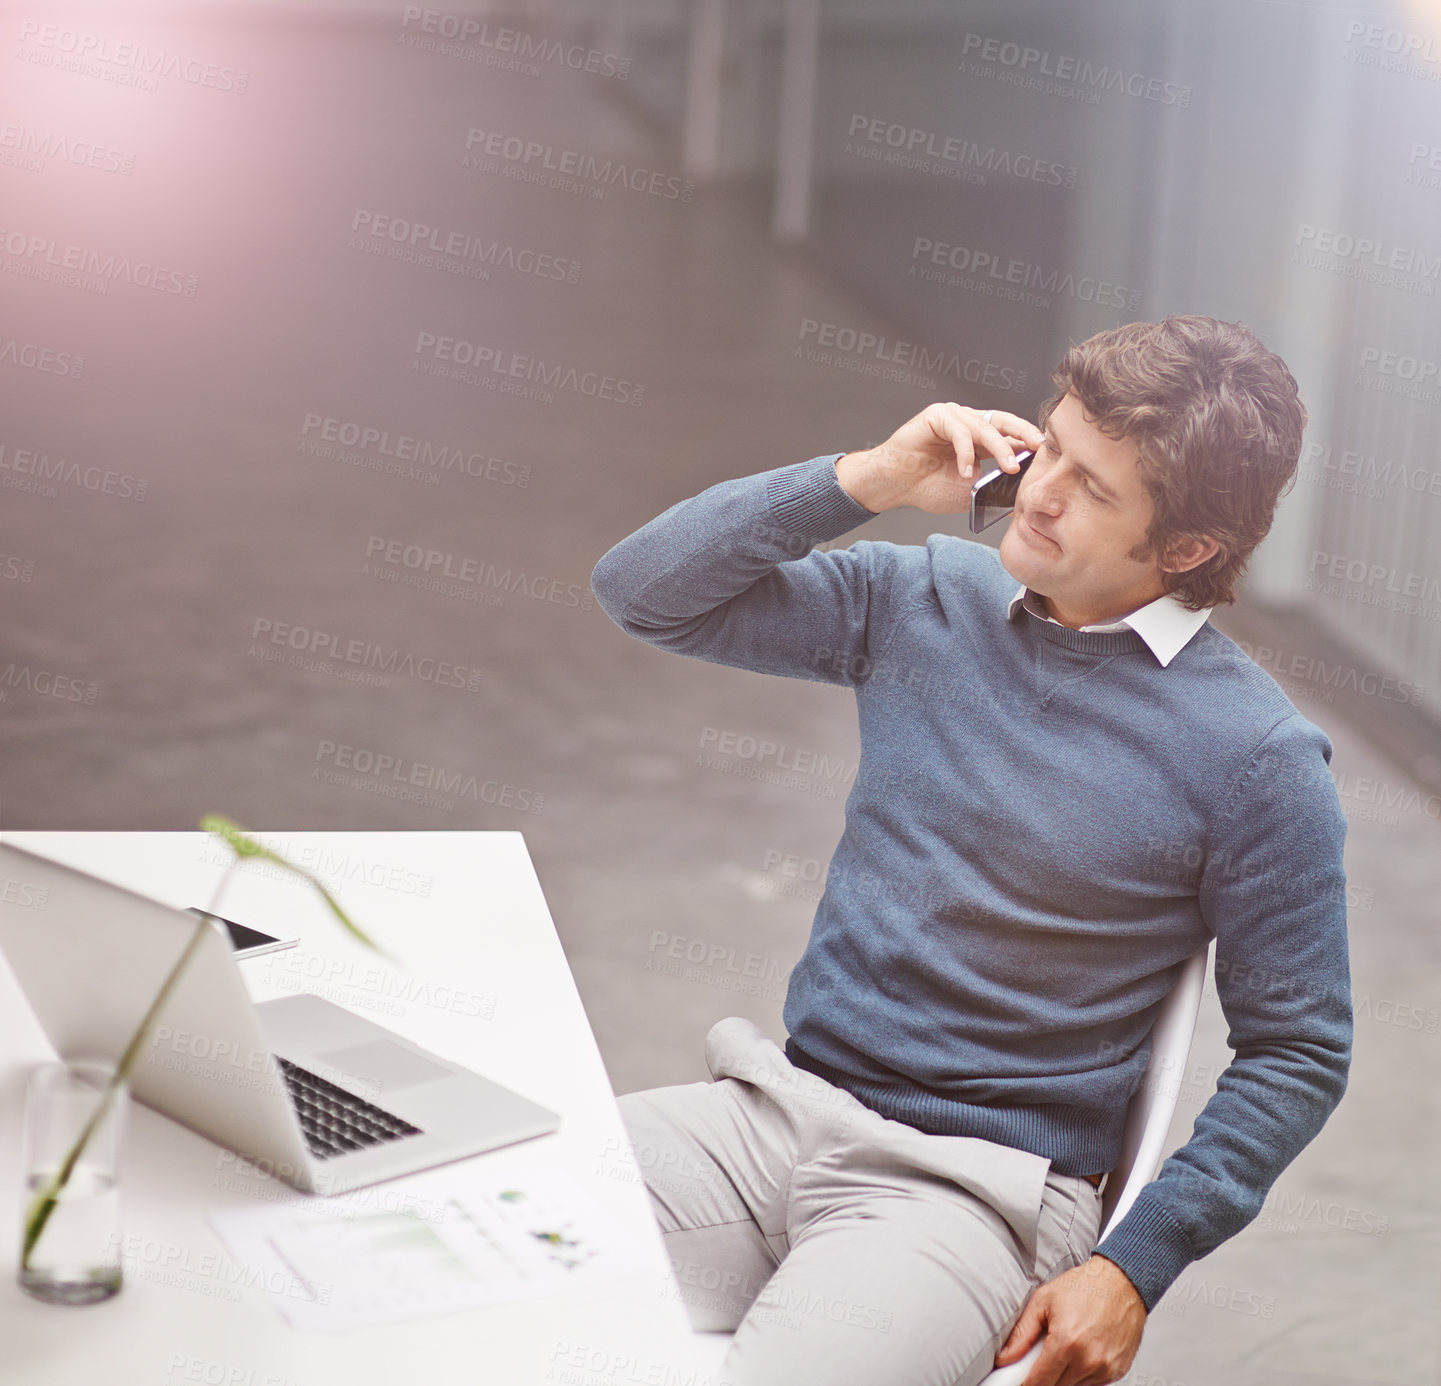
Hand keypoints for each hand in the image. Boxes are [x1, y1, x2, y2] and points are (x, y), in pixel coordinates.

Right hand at [834, 403, 1043, 514]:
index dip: (1027, 443)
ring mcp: (954, 417)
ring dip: (1000, 448)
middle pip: (1004, 422)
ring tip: (1009, 468)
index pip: (1009, 434)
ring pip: (984, 427)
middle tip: (1038, 448)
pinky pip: (959, 431)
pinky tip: (965, 471)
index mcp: (979, 439)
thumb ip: (993, 486)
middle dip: (1024, 434)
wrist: (893, 485)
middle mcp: (968, 423)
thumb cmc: (925, 487)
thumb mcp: (970, 492)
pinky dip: (966, 452)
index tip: (1046, 455)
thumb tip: (1021, 488)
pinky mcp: (937, 415)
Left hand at [993, 1255, 1147, 1385]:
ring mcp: (1105, 1369)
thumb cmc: (1085, 1287)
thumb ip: (1022, 1333)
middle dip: (1044, 1375)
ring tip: (1065, 1345)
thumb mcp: (1044, 1300)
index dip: (1025, 1382)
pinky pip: (1091, 1383)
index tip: (1019, 1379)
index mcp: (1066, 1342)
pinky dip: (1081, 1372)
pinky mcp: (1117, 1372)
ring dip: (1063, 1373)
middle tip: (1042, 1353)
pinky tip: (1081, 1350)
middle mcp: (1088, 1360)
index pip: (1039, 1382)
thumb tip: (1005, 1357)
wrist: (1121, 1282)